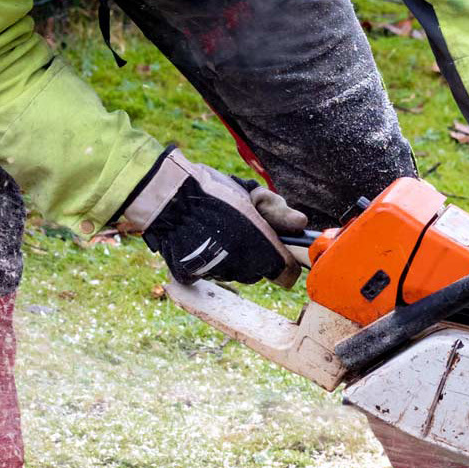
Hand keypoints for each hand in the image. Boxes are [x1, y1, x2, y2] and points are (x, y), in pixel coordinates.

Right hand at [116, 147, 303, 284]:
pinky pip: (209, 273)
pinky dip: (208, 260)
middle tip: (244, 228)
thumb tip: (301, 224)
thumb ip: (278, 211)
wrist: (167, 196)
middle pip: (259, 273)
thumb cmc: (213, 191)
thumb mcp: (251, 194)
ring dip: (233, 258)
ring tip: (220, 230)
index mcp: (260, 247)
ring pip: (235, 273)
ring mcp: (214, 273)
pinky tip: (202, 239)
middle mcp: (239, 267)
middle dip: (258, 255)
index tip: (280, 247)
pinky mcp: (191, 276)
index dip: (285, 260)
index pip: (286, 274)